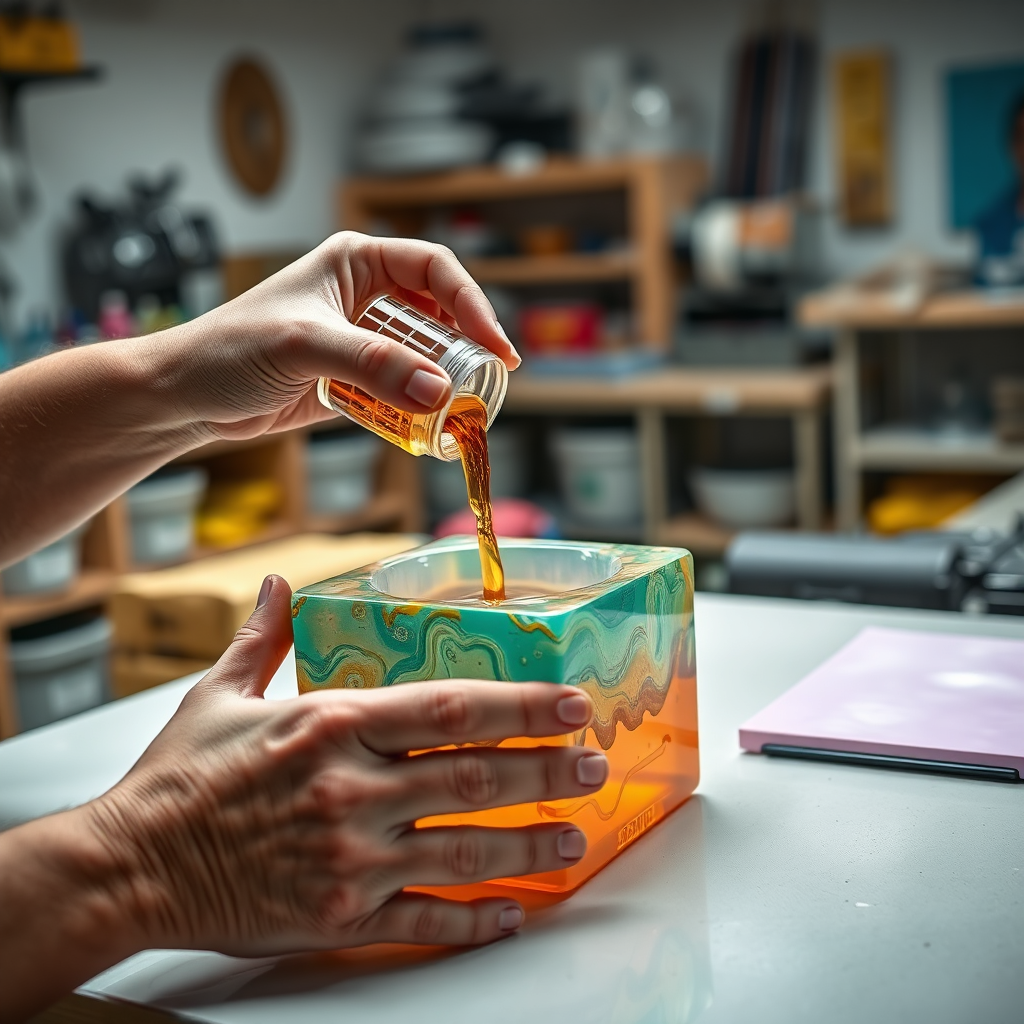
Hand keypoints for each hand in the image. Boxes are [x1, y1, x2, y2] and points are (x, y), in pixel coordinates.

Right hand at [85, 574, 603, 954]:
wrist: (131, 867)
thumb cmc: (179, 777)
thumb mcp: (219, 694)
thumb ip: (264, 638)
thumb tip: (278, 584)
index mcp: (331, 726)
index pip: (449, 708)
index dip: (519, 705)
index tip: (569, 703)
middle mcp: (350, 790)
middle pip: (473, 777)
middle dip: (544, 771)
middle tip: (593, 768)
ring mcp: (350, 859)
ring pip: (464, 851)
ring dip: (528, 844)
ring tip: (575, 837)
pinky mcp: (340, 918)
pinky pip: (422, 921)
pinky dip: (472, 920)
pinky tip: (511, 914)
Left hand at [153, 231, 519, 443]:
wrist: (185, 396)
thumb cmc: (230, 350)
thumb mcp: (306, 346)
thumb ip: (373, 366)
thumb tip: (440, 393)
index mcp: (355, 262)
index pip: (434, 269)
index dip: (472, 303)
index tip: (495, 347)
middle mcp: (364, 295)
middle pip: (438, 313)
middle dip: (467, 347)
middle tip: (491, 383)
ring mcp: (360, 339)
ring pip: (423, 354)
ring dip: (446, 380)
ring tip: (467, 409)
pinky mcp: (353, 379)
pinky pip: (401, 388)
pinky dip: (419, 406)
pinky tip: (431, 425)